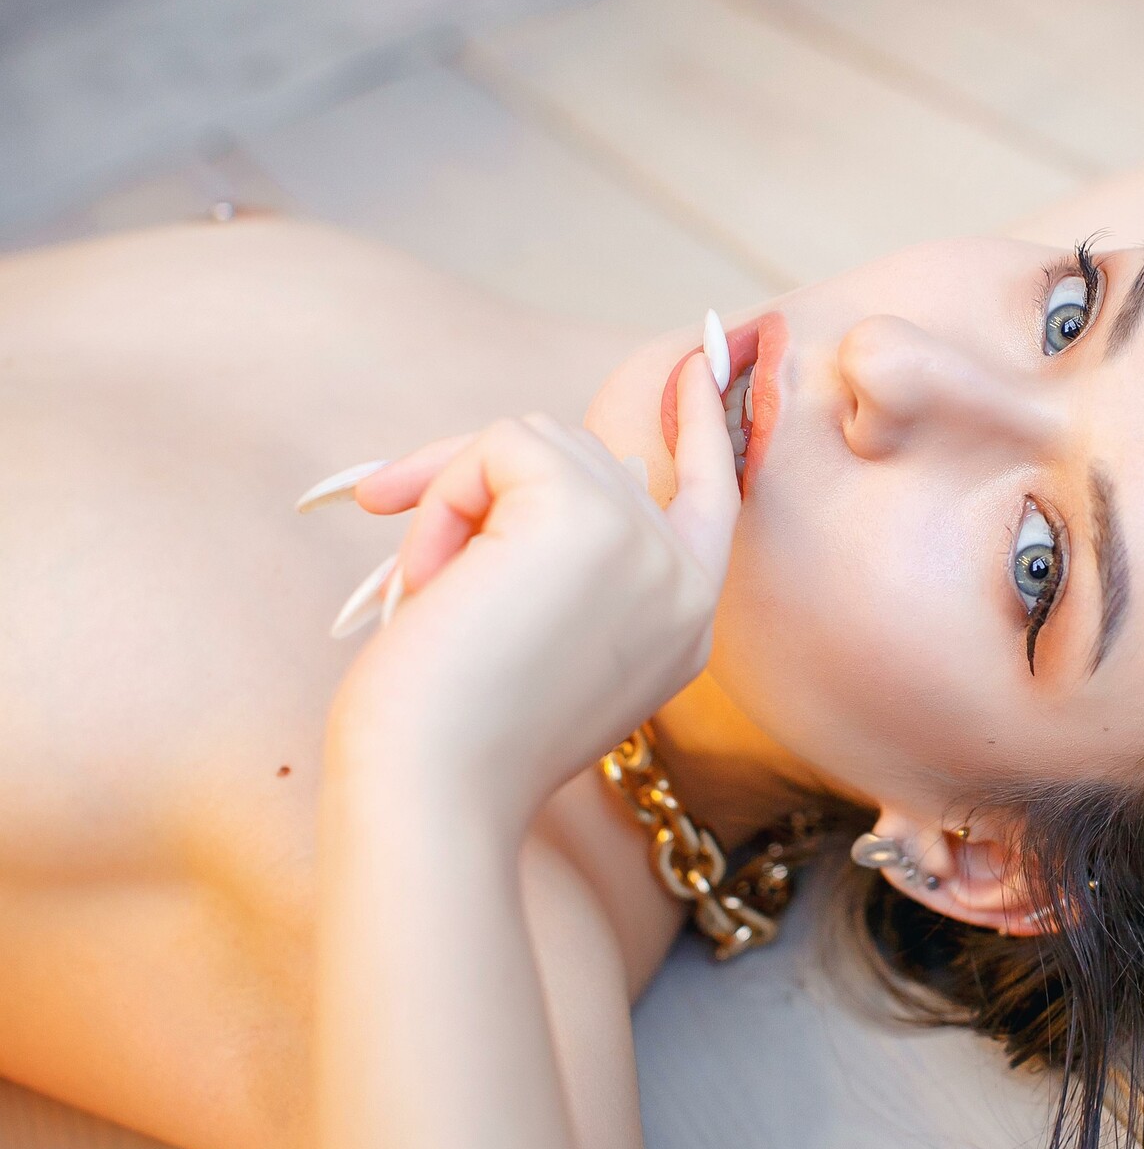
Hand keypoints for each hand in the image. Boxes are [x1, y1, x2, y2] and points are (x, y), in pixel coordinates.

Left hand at [325, 358, 739, 833]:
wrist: (436, 789)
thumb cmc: (462, 739)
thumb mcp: (545, 648)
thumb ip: (572, 570)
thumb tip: (531, 460)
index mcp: (683, 621)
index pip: (715, 494)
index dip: (701, 425)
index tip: (698, 360)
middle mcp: (681, 579)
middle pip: (588, 458)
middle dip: (491, 488)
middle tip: (423, 571)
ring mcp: (644, 543)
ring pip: (539, 443)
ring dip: (459, 501)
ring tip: (434, 594)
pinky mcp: (585, 514)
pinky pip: (499, 444)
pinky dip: (443, 495)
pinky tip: (435, 579)